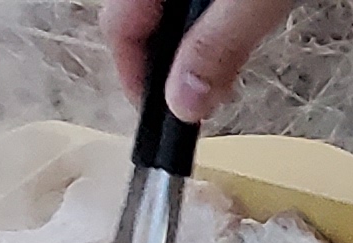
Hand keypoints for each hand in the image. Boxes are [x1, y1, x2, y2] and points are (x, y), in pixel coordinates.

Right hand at [103, 0, 300, 122]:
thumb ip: (220, 45)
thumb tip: (184, 102)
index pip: (118, 25)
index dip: (135, 78)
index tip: (161, 121)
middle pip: (141, 18)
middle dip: (165, 66)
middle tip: (198, 106)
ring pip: (172, 11)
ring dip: (190, 47)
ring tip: (220, 80)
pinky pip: (199, 2)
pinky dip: (210, 22)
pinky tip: (234, 34)